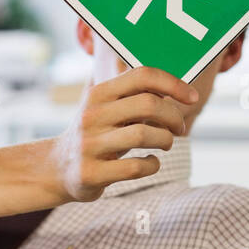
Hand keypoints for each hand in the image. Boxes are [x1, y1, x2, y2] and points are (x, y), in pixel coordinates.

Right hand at [52, 66, 196, 201]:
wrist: (56, 168)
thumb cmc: (97, 135)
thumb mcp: (107, 108)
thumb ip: (134, 94)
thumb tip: (176, 83)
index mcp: (99, 93)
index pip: (142, 75)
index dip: (173, 83)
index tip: (192, 97)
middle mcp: (92, 115)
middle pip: (148, 104)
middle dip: (174, 116)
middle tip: (179, 128)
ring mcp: (90, 145)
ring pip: (144, 135)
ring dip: (165, 140)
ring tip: (165, 144)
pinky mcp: (92, 173)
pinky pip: (135, 167)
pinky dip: (152, 165)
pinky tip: (150, 162)